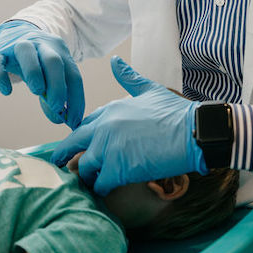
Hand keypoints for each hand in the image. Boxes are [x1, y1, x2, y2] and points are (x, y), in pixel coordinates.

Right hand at [0, 20, 84, 127]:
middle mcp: (41, 45)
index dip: (76, 99)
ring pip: (26, 52)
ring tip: (37, 92)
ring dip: (34, 73)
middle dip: (57, 85)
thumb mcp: (49, 75)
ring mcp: (19, 45)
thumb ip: (54, 94)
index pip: (72, 75)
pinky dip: (1, 76)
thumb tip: (59, 119)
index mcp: (60, 51)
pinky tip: (7, 91)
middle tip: (58, 107)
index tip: (74, 121)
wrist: (14, 33)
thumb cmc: (37, 61)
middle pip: (53, 61)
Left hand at [51, 56, 205, 195]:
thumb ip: (128, 78)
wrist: (193, 132)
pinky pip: (100, 184)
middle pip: (73, 145)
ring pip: (84, 168)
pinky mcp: (118, 170)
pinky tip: (105, 191)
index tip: (77, 145)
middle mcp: (103, 128)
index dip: (80, 137)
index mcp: (110, 109)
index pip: (84, 125)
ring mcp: (108, 149)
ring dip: (87, 176)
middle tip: (60, 166)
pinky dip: (101, 189)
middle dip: (65, 156)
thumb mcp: (149, 89)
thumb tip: (115, 61)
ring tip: (91, 182)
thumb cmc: (175, 112)